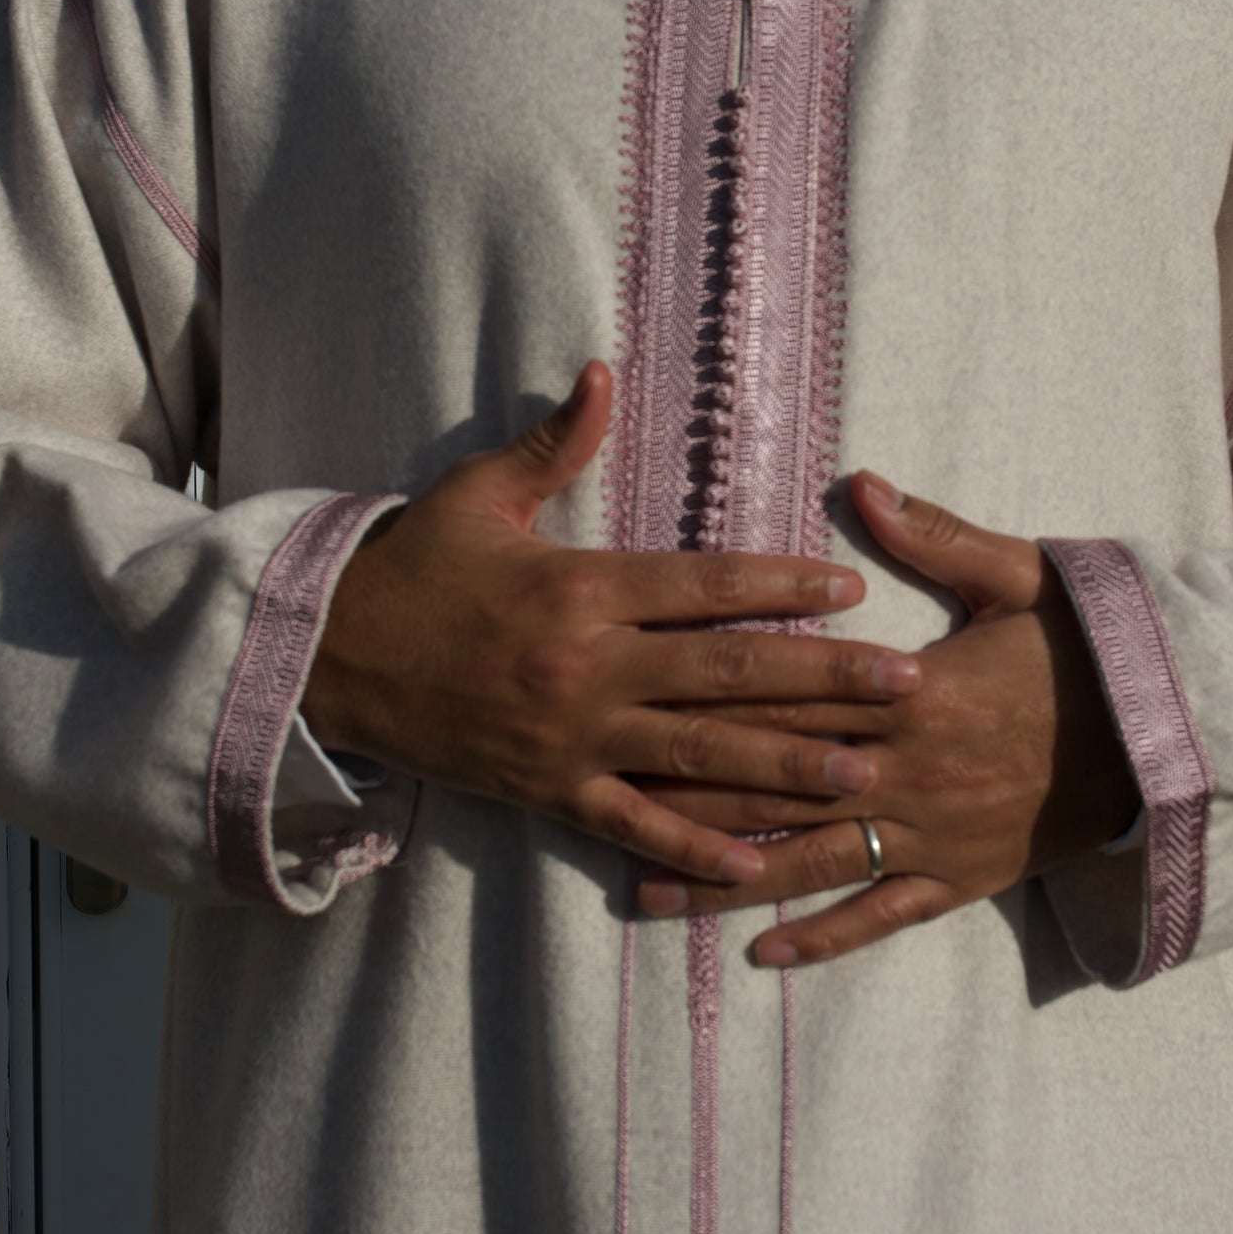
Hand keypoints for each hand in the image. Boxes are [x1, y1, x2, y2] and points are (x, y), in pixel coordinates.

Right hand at [301, 364, 922, 885]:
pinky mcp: (548, 792)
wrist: (325, 658)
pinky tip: (758, 862)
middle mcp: (587, 666)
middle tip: (907, 687)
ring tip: (866, 773)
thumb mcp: (477, 494)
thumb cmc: (411, 569)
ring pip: (700, 755)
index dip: (782, 587)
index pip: (703, 586)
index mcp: (580, 587)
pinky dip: (695, 846)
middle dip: (826, 682)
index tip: (852, 590)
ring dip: (789, 767)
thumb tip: (605, 372)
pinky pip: (634, 825)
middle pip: (728, 674)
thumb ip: (555, 441)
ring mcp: (571, 738)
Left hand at [633, 473, 1139, 963]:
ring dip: (724, 883)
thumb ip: (936, 537)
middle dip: (685, 798)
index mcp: (913, 692)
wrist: (1173, 737)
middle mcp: (907, 771)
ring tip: (646, 897)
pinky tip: (764, 954)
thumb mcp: (1021, 577)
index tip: (635, 702)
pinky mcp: (959, 879)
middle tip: (599, 806)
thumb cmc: (1091, 649)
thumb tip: (863, 483)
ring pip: (808, 861)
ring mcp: (929, 833)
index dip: (709, 703)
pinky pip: (882, 915)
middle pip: (774, 784)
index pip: (791, 695)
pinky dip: (825, 937)